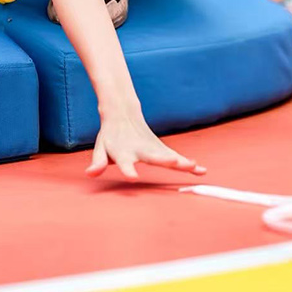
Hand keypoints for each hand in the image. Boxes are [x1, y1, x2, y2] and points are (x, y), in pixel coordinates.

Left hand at [87, 109, 205, 180]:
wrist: (123, 114)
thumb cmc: (111, 136)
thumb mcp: (101, 147)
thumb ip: (97, 161)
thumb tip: (90, 174)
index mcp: (123, 152)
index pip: (124, 162)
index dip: (128, 170)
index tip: (133, 177)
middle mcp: (140, 150)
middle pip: (153, 157)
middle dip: (165, 161)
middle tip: (177, 164)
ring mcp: (152, 148)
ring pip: (168, 156)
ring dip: (181, 162)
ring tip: (195, 167)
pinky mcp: (161, 149)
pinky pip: (176, 158)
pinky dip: (188, 165)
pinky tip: (202, 171)